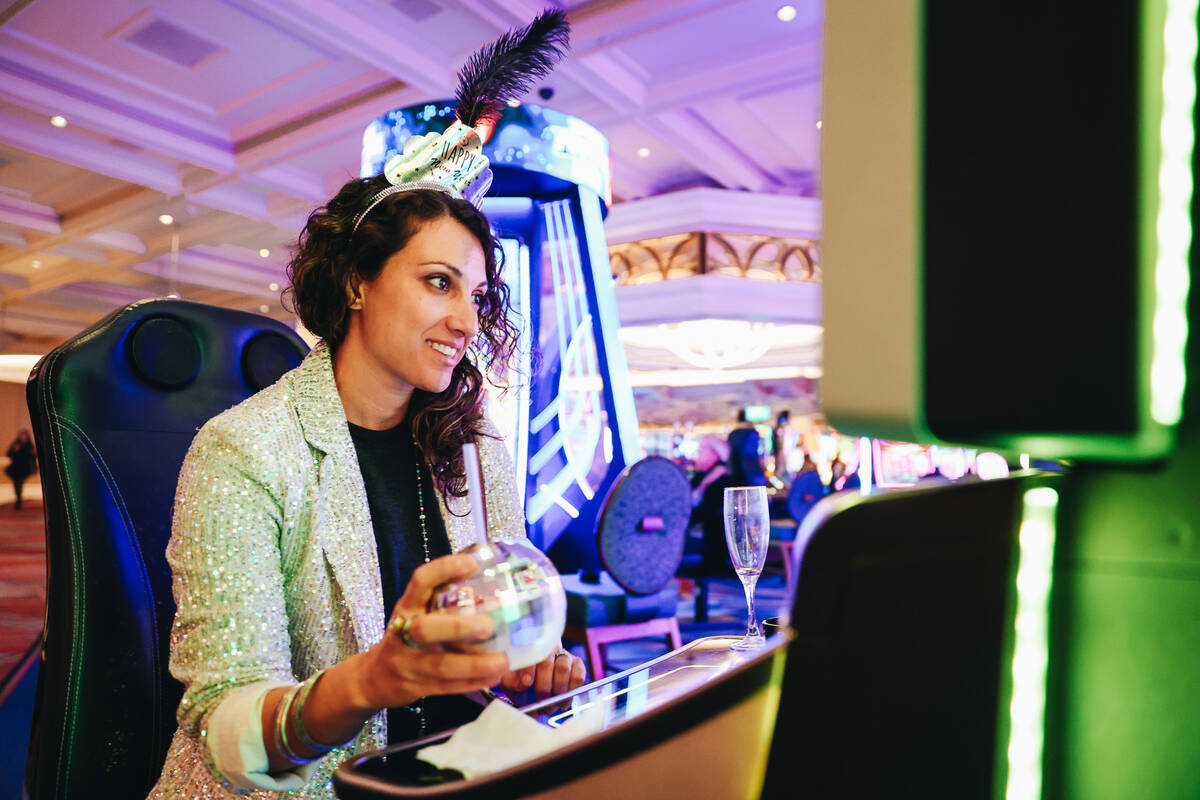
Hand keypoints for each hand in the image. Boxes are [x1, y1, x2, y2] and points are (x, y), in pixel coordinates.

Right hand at [354, 553, 510, 710]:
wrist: (373, 678)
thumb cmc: (405, 638)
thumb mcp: (416, 613)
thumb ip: (442, 600)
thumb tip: (485, 588)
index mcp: (407, 606)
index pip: (420, 582)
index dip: (444, 570)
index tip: (472, 564)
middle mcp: (404, 632)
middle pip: (426, 629)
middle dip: (458, 628)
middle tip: (489, 626)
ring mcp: (408, 663)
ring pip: (441, 665)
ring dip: (474, 664)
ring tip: (503, 661)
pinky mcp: (416, 687)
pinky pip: (447, 686)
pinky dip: (472, 682)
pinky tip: (493, 677)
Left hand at [499, 646, 586, 704]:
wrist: (531, 686)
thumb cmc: (519, 681)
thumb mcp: (510, 680)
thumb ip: (511, 680)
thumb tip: (524, 682)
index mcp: (529, 647)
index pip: (530, 654)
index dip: (529, 669)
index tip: (526, 683)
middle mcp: (548, 648)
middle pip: (547, 663)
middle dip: (543, 686)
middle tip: (540, 700)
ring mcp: (563, 655)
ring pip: (563, 668)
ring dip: (556, 689)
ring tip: (552, 703)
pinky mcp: (576, 664)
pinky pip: (578, 674)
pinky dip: (572, 688)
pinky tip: (564, 700)